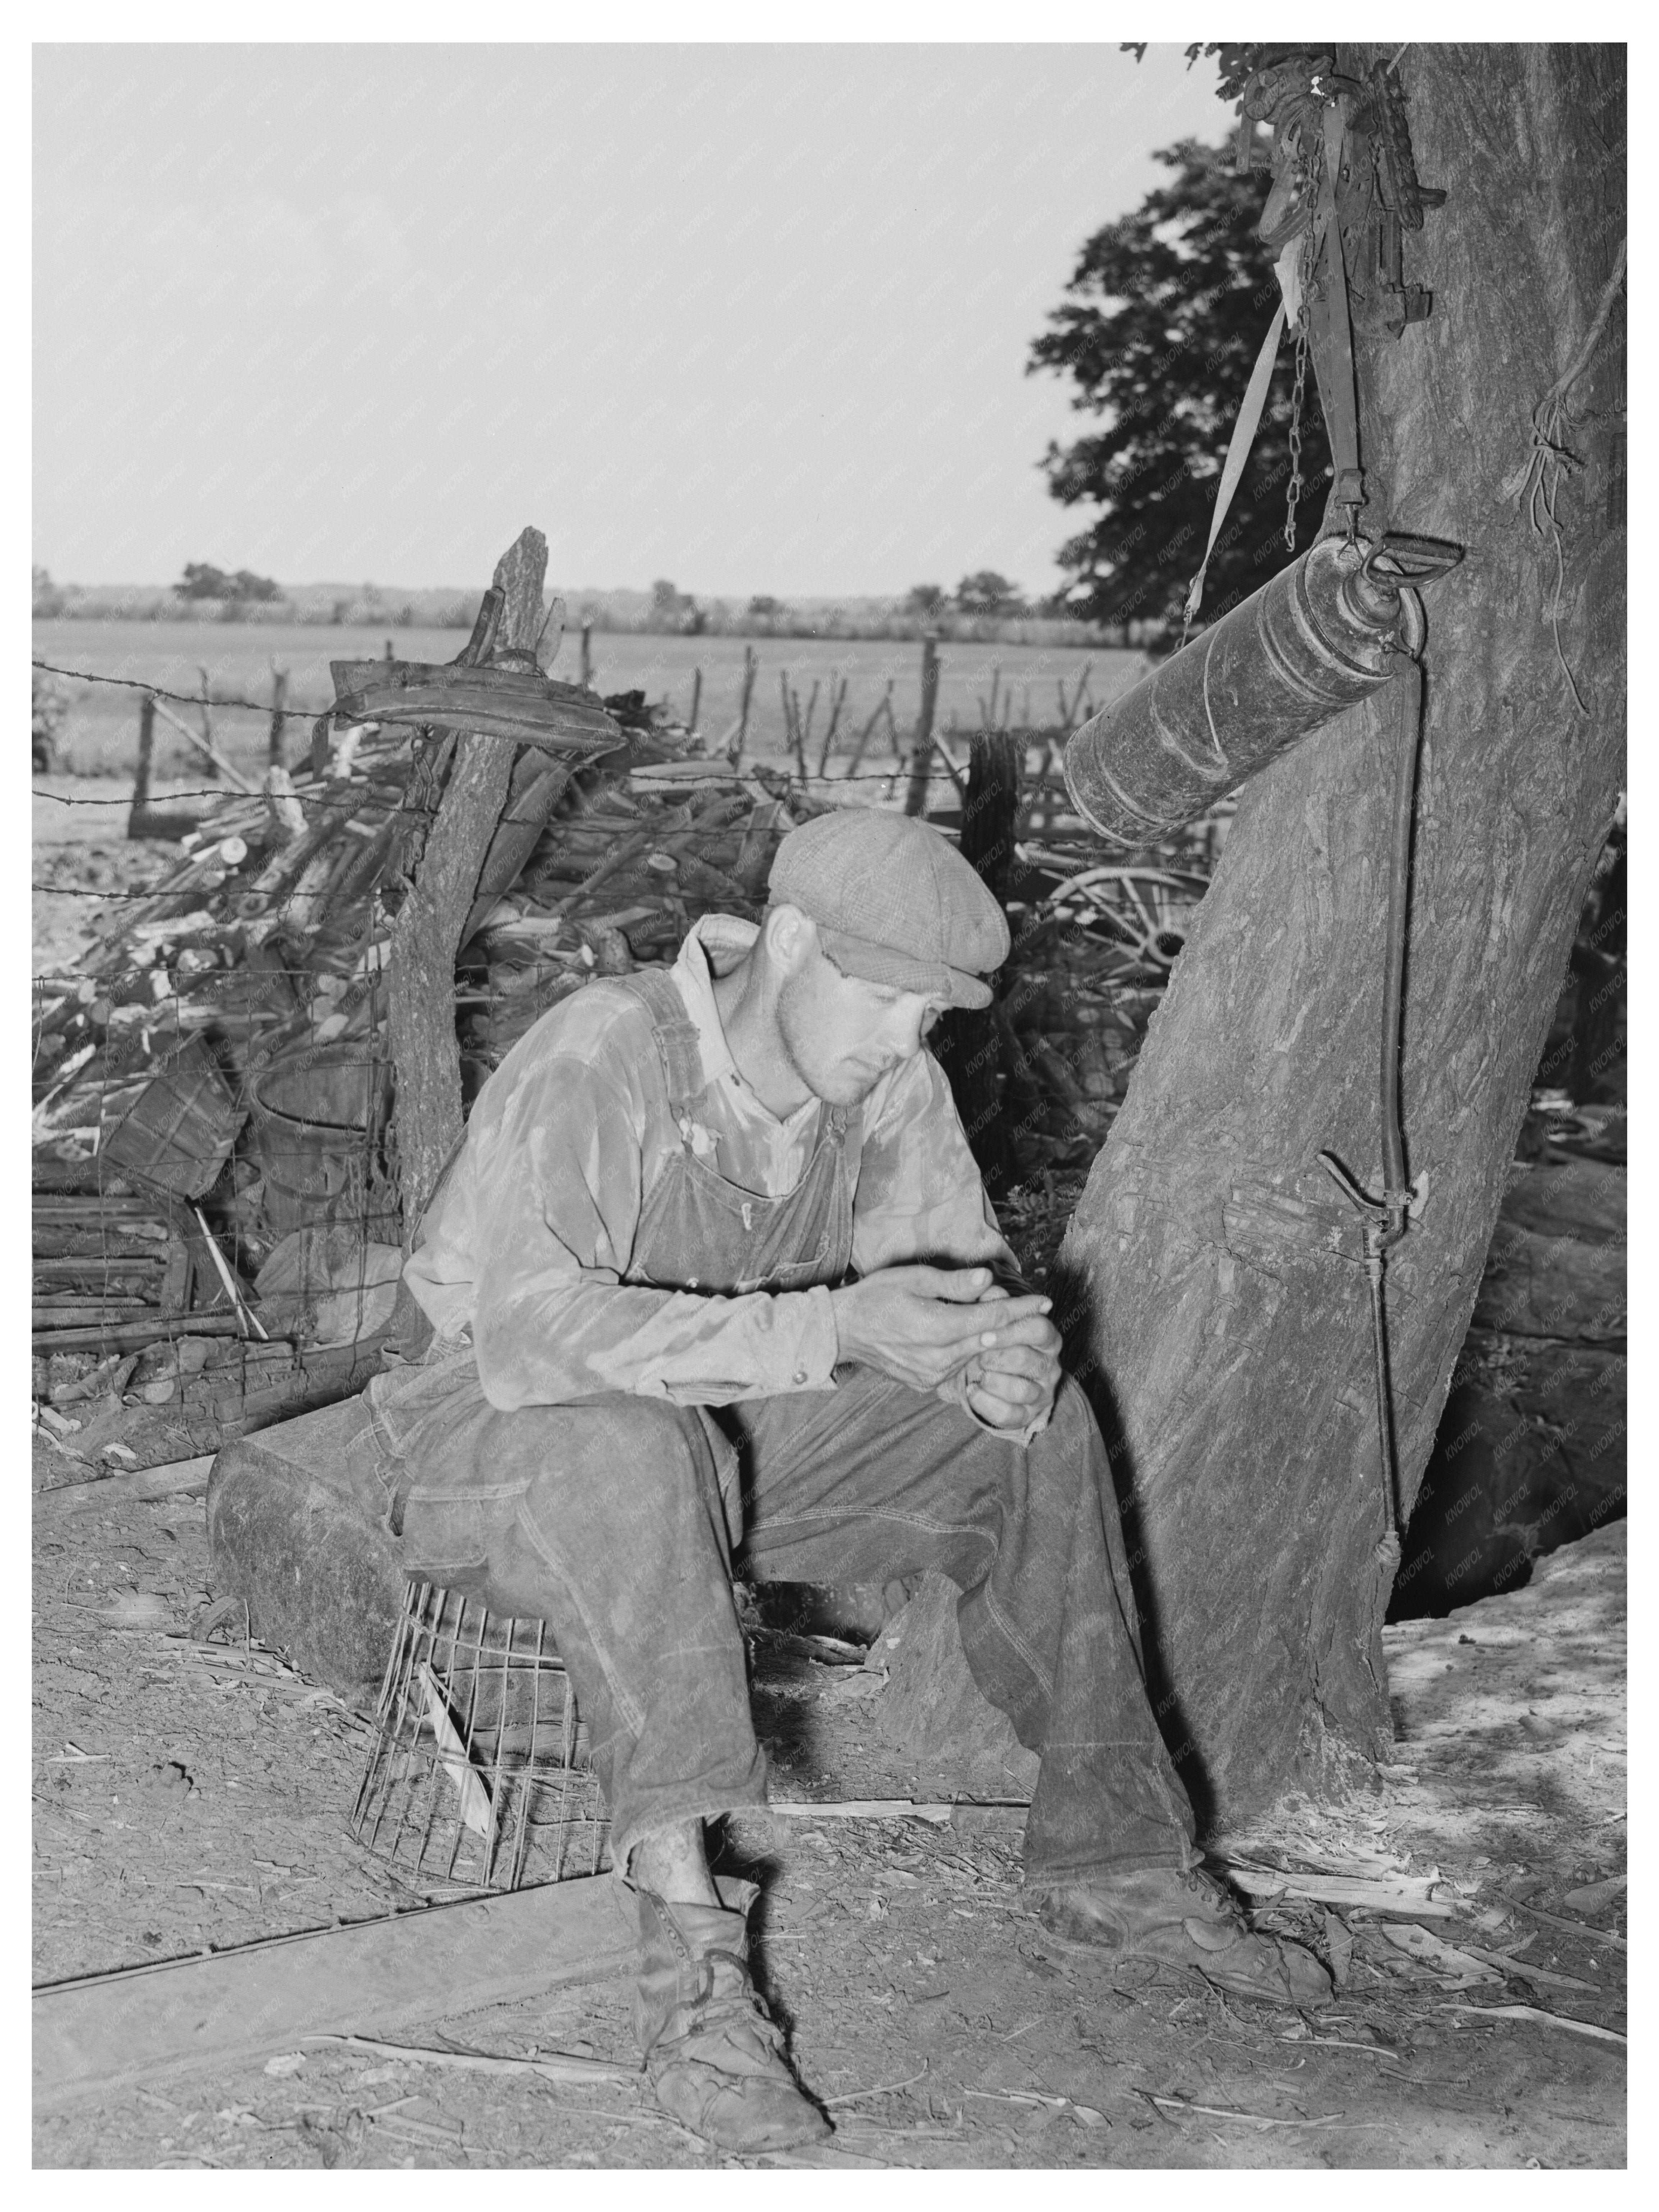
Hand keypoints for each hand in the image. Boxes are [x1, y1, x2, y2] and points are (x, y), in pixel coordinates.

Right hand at [830, 1265, 1053, 1394]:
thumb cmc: (876, 1297)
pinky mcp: (927, 1383)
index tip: (1045, 1302)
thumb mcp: (912, 1280)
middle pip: (991, 1342)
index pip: (992, 1320)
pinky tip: (977, 1339)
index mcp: (938, 1329)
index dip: (1021, 1310)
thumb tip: (987, 1279)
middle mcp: (940, 1358)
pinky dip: (971, 1352)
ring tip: (1013, 1323)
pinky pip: (959, 1366)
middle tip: (1042, 1315)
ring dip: (995, 1340)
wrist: (842, 1331)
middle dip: (1018, 1328)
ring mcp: (933, 1375)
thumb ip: (953, 1283)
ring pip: (976, 1355)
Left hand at [962, 1315, 1061, 1430]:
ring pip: (1021, 1390)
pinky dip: (987, 1404)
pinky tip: (972, 1392)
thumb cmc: (989, 1343)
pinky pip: (1010, 1415)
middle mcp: (1049, 1365)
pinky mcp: (1027, 1415)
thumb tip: (988, 1286)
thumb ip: (991, 1304)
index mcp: (1045, 1336)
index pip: (1039, 1329)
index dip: (1011, 1332)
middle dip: (997, 1358)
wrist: (981, 1378)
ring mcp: (1041, 1392)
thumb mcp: (988, 1321)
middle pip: (1028, 1360)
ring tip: (975, 1374)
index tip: (983, 1336)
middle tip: (976, 1356)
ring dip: (993, 1381)